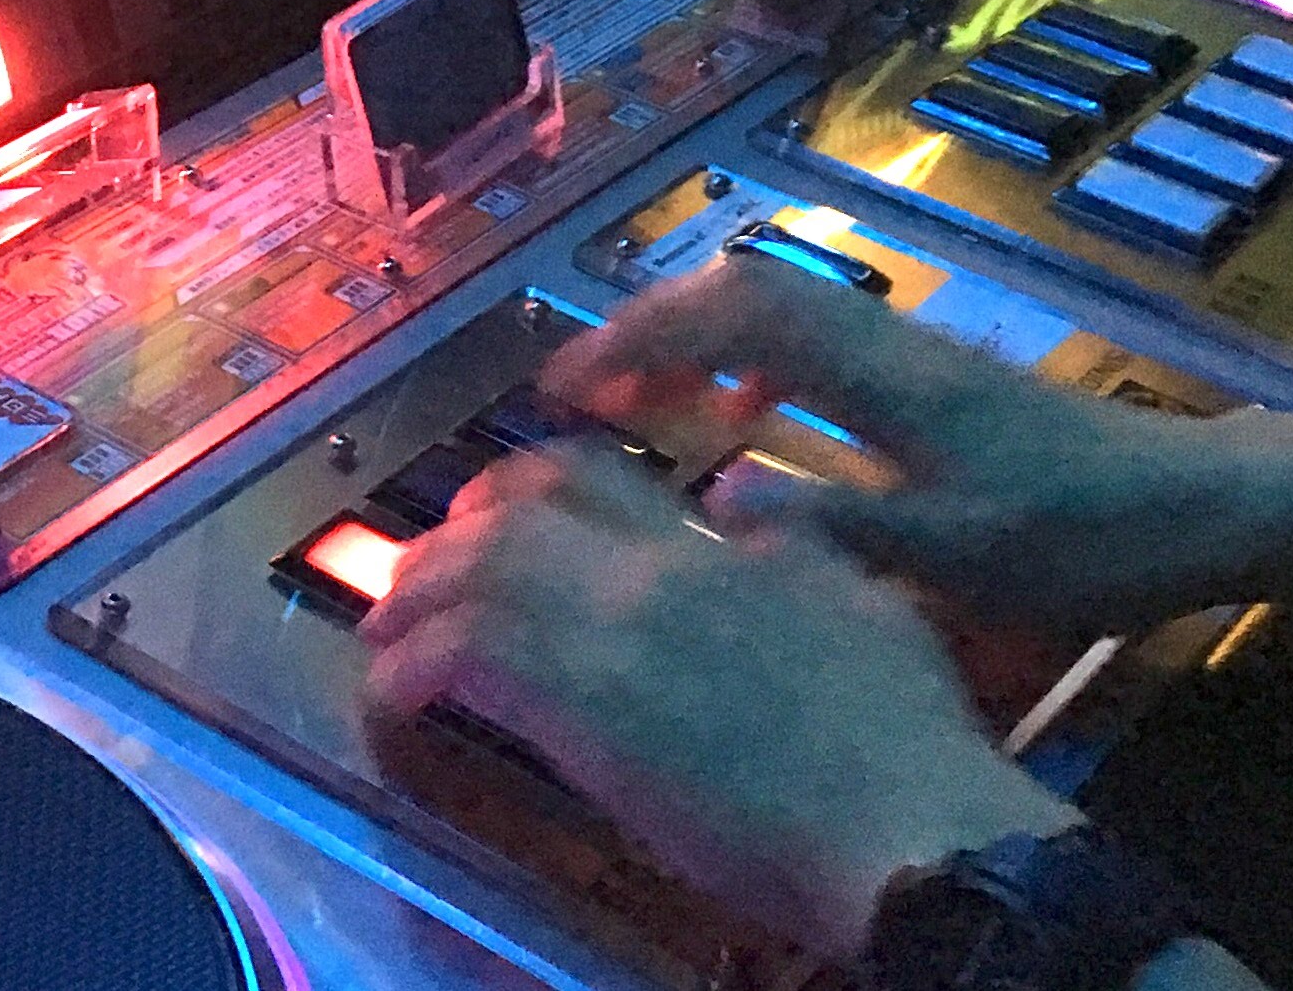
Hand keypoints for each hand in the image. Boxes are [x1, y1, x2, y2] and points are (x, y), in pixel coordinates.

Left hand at [359, 449, 1080, 956]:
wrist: (904, 817)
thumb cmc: (906, 736)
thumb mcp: (868, 605)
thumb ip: (794, 553)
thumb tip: (743, 515)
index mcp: (723, 545)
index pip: (597, 475)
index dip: (528, 481)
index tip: (499, 505)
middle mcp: (656, 568)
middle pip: (518, 512)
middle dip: (454, 532)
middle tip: (421, 567)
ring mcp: (615, 631)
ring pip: (478, 574)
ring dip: (416, 596)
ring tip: (385, 625)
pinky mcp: (582, 707)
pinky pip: (466, 659)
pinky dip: (415, 668)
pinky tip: (396, 693)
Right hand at [539, 254, 1292, 634]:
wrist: (1200, 508)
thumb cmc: (1083, 540)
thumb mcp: (956, 558)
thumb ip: (834, 528)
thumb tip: (714, 498)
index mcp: (883, 377)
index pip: (738, 314)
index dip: (642, 336)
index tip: (569, 385)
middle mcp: (890, 344)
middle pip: (747, 290)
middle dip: (652, 325)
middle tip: (586, 389)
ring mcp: (914, 355)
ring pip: (780, 311)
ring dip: (699, 342)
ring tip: (642, 403)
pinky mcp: (935, 379)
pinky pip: (815, 344)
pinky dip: (755, 367)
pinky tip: (747, 429)